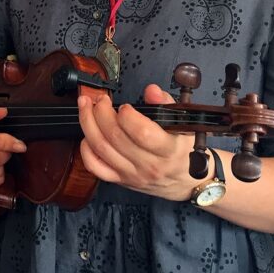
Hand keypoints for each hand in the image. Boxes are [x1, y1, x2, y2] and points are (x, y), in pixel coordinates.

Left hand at [77, 84, 197, 200]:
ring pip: (101, 148)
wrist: (187, 182)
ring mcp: (132, 174)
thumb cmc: (184, 150)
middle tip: (100, 99)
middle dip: (101, 112)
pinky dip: (86, 150)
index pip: (142, 133)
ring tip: (86, 105)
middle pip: (115, 137)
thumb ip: (167, 104)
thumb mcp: (184, 124)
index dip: (128, 116)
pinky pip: (95, 167)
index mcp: (168, 150)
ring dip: (88, 123)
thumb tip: (152, 90)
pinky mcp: (120, 180)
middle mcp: (148, 165)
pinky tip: (87, 134)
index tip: (125, 106)